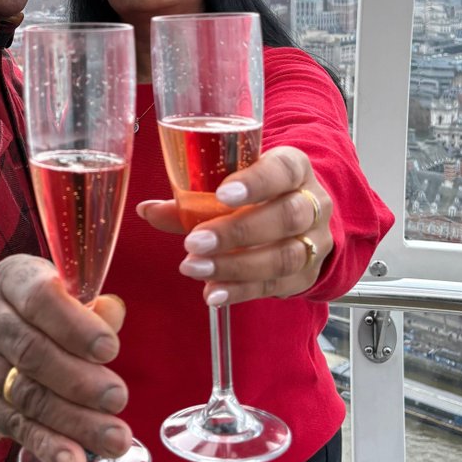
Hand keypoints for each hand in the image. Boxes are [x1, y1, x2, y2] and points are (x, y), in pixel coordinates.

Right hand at [0, 255, 131, 461]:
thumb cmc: (36, 304)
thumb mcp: (58, 288)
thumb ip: (89, 304)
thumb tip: (113, 314)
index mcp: (11, 280)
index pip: (38, 298)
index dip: (74, 325)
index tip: (110, 349)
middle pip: (31, 353)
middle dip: (79, 380)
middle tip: (118, 398)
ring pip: (26, 396)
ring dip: (73, 421)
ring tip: (114, 439)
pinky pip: (15, 427)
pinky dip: (47, 447)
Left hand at [137, 145, 332, 304]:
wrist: (301, 218)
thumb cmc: (257, 194)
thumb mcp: (232, 183)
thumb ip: (193, 197)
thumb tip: (146, 210)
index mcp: (294, 168)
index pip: (283, 170)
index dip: (256, 182)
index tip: (222, 194)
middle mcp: (313, 203)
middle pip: (286, 216)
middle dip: (237, 232)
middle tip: (195, 242)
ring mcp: (315, 241)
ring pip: (284, 256)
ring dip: (235, 266)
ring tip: (196, 268)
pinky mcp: (307, 275)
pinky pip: (277, 286)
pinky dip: (241, 291)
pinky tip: (213, 293)